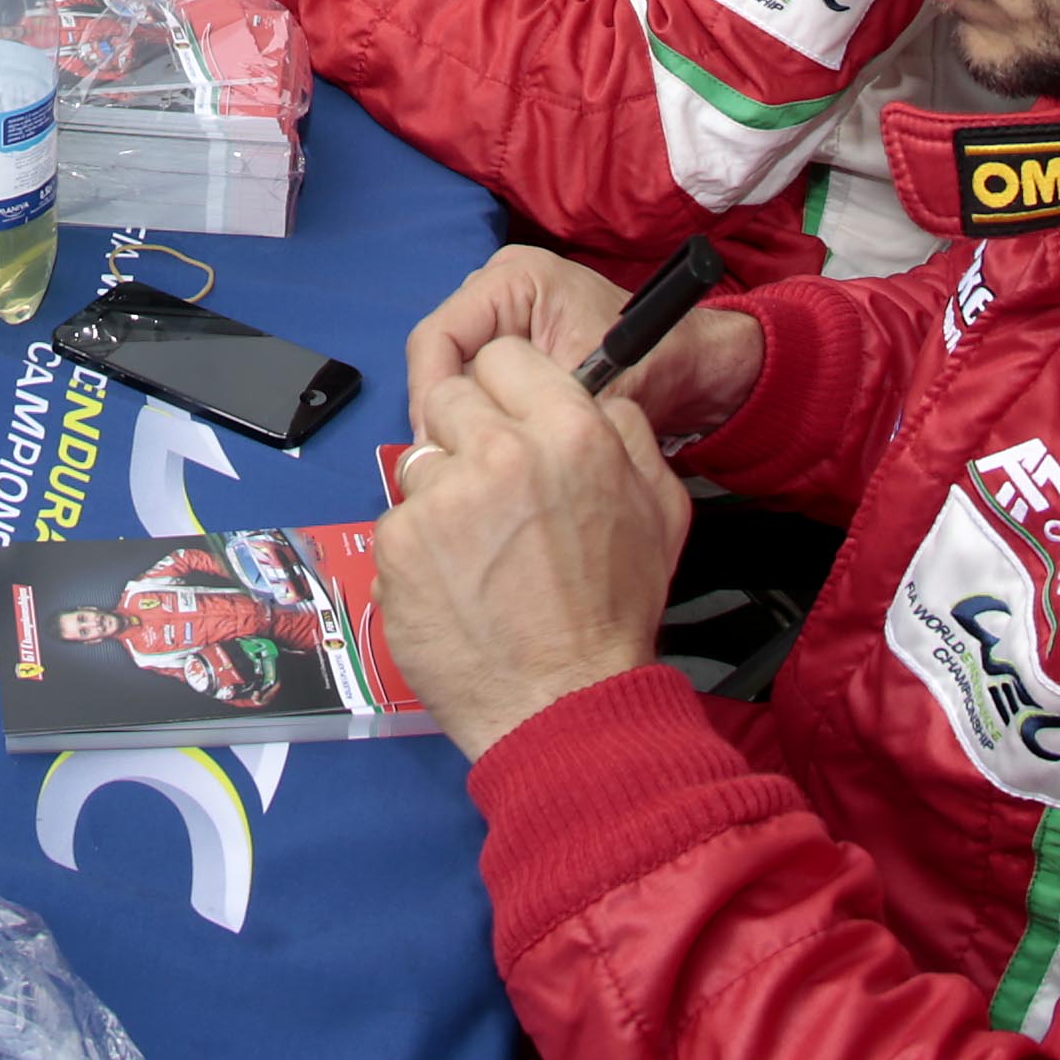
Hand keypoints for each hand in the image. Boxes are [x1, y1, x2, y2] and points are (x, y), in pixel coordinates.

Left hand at [374, 329, 697, 757]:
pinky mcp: (399, 543)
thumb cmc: (613, 614)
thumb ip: (627, 432)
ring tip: (481, 548)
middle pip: (450, 396)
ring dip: (442, 492)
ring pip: (420, 458)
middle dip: (467, 434)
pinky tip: (455, 581)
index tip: (509, 420)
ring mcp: (441, 498)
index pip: (503, 355)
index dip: (506, 388)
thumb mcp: (660, 508)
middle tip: (493, 490)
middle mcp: (500, 452)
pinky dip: (420, 546)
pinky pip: (399, 518)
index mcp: (568, 433)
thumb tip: (596, 393)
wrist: (565, 705)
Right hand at [400, 245, 762, 445]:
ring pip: (456, 373)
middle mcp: (498, 287)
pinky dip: (486, 414)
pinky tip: (499, 445)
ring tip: (479, 457)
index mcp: (512, 278)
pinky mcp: (512, 341)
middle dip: (447, 407)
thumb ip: (523, 403)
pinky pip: (478, 381)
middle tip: (456, 460)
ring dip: (467, 414)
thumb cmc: (650, 363)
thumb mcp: (583, 385)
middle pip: (440, 355)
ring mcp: (503, 314)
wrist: (691, 368)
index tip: (437, 443)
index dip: (431, 393)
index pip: (437, 336)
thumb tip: (465, 436)